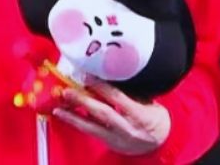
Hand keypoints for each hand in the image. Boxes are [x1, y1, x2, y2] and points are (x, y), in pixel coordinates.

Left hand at [53, 81, 170, 155]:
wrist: (161, 143)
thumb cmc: (156, 118)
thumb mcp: (150, 103)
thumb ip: (131, 93)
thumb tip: (110, 76)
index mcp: (140, 115)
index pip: (118, 99)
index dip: (102, 87)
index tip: (88, 76)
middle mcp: (127, 129)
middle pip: (102, 113)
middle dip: (83, 101)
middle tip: (67, 91)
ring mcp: (117, 139)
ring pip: (92, 128)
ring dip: (73, 117)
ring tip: (58, 108)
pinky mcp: (110, 144)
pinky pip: (92, 132)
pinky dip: (78, 123)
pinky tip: (67, 115)